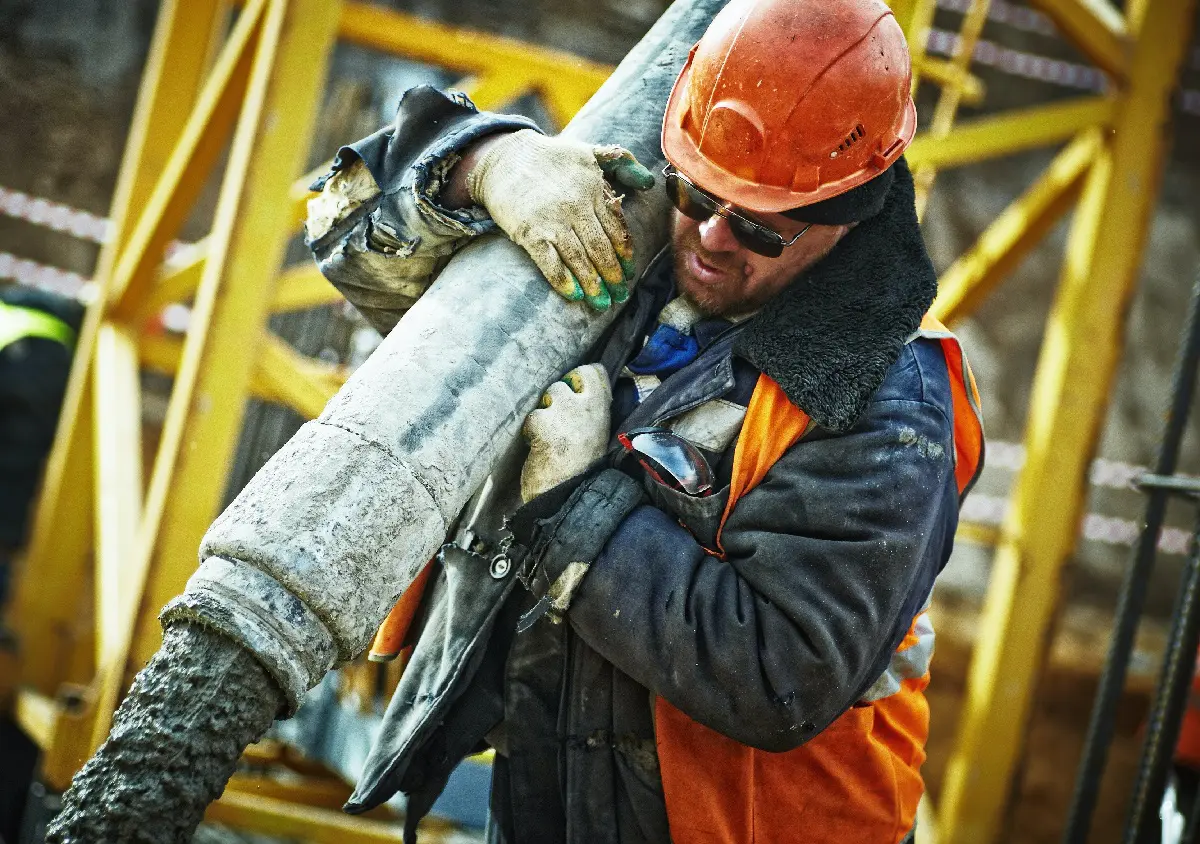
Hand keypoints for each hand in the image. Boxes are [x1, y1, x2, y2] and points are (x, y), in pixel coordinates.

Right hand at [467, 129, 654, 310]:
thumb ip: (622, 162)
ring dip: (593, 284)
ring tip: (602, 303)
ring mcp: (552, 221)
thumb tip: (649, 182)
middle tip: (620, 295)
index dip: (625, 255)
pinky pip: (550, 262)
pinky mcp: (529, 233)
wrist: (504, 158)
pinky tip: (575, 295)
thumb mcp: (589, 151)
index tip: (629, 273)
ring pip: (579, 260)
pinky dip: (563, 281)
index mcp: (593, 189)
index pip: (617, 229)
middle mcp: (576, 207)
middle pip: (601, 249)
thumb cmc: (550, 157)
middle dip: (613, 276)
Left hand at [520, 364, 611, 502]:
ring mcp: (563, 412)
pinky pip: (532, 417)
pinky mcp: (542, 423)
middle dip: (555, 399)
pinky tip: (538, 448)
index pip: (593, 372)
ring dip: (543, 415)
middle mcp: (584, 405)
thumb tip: (579, 393)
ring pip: (546, 397)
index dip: (578, 379)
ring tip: (548, 438)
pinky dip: (531, 432)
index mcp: (602, 409)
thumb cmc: (584, 470)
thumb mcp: (598, 435)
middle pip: (563, 383)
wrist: (570, 496)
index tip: (574, 393)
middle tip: (557, 423)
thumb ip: (591, 413)